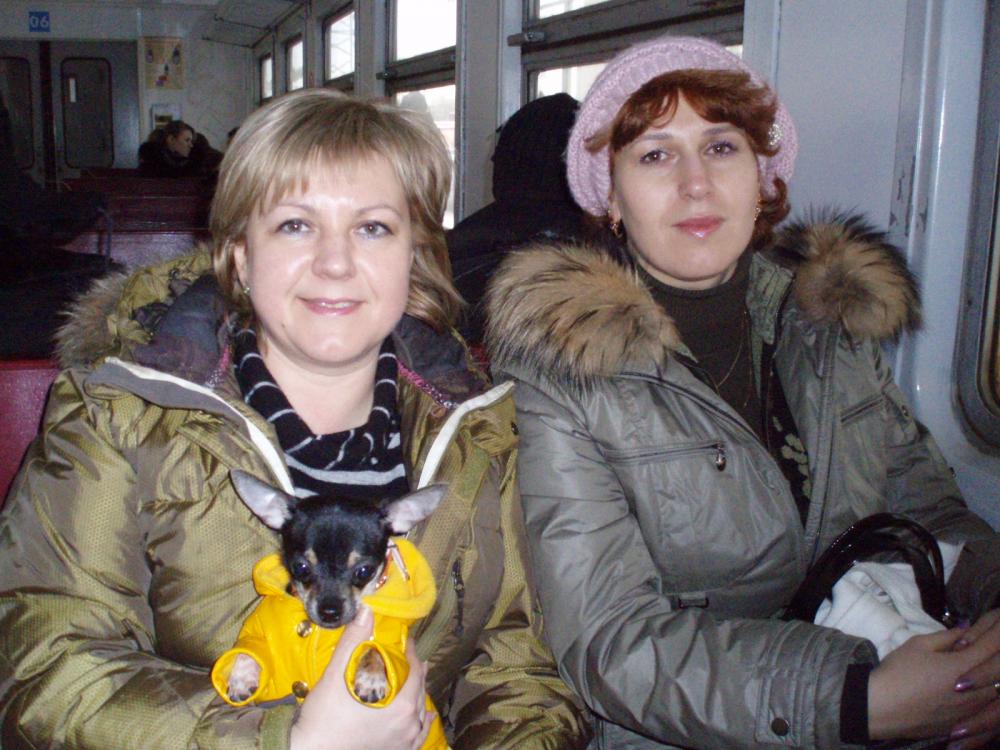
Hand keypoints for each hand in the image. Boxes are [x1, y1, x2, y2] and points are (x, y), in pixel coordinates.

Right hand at [290, 606, 433, 749]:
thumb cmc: (323, 717)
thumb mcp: (337, 676)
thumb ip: (354, 641)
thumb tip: (367, 609)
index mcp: (401, 706)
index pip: (414, 671)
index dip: (411, 652)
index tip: (406, 640)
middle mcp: (408, 725)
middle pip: (419, 691)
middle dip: (415, 670)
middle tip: (409, 655)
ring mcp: (403, 742)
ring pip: (419, 713)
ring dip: (418, 694)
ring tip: (417, 678)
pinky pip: (417, 737)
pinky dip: (422, 723)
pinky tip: (425, 716)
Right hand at [867, 625, 999, 740]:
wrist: (881, 708)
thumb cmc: (898, 672)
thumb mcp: (918, 645)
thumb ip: (946, 637)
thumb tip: (964, 630)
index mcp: (962, 666)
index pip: (989, 646)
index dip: (992, 634)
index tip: (989, 626)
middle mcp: (974, 690)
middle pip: (996, 671)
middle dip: (992, 657)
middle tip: (980, 648)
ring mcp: (971, 710)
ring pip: (994, 692)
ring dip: (990, 678)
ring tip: (973, 669)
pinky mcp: (963, 724)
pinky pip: (983, 710)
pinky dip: (982, 697)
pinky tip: (968, 691)